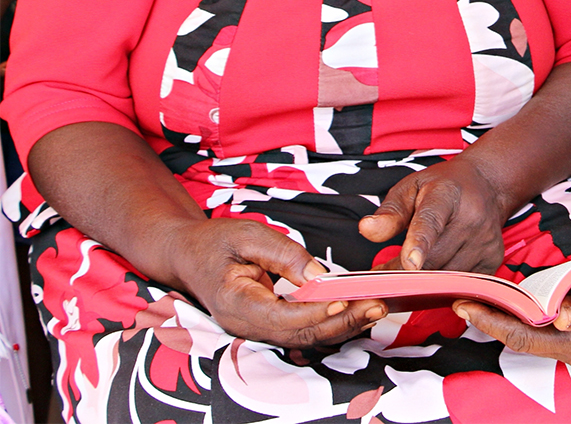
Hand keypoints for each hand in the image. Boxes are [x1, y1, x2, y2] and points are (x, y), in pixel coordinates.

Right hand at [165, 216, 385, 347]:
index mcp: (236, 303)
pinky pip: (302, 331)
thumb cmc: (215, 242)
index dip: (315, 312)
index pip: (281, 317)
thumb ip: (283, 254)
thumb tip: (319, 276)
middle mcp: (247, 325)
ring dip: (342, 326)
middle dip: (341, 323)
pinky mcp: (269, 324)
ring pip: (304, 338)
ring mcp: (257, 329)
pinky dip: (331, 324)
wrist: (188, 256)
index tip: (345, 300)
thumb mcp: (247, 235)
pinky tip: (357, 311)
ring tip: (376, 308)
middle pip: (299, 335)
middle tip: (377, 305)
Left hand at [359, 152, 510, 274]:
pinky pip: (461, 285)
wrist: (487, 184)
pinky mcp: (493, 259)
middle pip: (435, 258)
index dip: (419, 243)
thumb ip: (389, 212)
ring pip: (446, 278)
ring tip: (406, 273)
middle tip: (382, 276)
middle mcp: (472, 217)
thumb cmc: (443, 187)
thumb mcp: (411, 188)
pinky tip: (433, 276)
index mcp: (447, 194)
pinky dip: (443, 287)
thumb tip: (367, 229)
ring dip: (422, 283)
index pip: (432, 220)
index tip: (409, 263)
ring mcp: (486, 240)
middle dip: (404, 273)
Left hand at [454, 271, 570, 371]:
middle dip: (495, 318)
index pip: (523, 335)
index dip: (491, 321)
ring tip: (489, 295)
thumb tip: (556, 315)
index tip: (462, 303)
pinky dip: (541, 309)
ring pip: (543, 329)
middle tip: (465, 297)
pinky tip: (534, 294)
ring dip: (516, 314)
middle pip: (526, 335)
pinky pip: (561, 322)